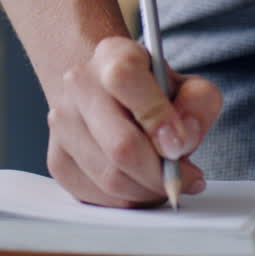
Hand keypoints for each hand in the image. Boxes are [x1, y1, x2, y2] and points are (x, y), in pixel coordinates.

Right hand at [45, 36, 222, 207]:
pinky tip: (142, 186)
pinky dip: (128, 200)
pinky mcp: (57, 159)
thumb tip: (181, 141)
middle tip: (185, 177)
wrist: (107, 94)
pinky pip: (97, 197)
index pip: (124, 80)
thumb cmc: (152, 93)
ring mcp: (61, 123)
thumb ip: (197, 105)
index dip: (157, 118)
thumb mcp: (188, 86)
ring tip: (165, 180)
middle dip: (160, 173)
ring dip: (148, 191)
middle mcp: (78, 85)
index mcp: (111, 55)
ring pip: (110, 178)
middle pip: (119, 145)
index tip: (180, 145)